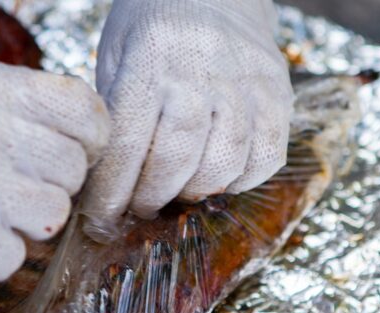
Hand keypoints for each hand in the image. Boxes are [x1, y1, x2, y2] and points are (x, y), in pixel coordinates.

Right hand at [0, 57, 108, 280]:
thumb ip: (6, 105)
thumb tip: (64, 135)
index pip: (84, 113)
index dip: (91, 136)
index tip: (77, 148)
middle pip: (73, 171)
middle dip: (54, 180)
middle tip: (17, 183)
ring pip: (52, 217)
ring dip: (29, 219)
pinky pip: (11, 258)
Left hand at [83, 0, 292, 230]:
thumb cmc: (150, 28)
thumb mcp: (115, 57)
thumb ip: (113, 116)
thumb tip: (106, 186)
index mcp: (151, 58)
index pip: (128, 144)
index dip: (112, 193)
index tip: (100, 217)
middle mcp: (202, 68)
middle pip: (177, 160)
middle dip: (152, 197)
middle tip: (139, 207)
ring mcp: (247, 80)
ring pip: (225, 163)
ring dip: (195, 192)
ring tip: (175, 190)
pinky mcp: (278, 90)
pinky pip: (267, 155)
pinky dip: (240, 180)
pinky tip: (216, 176)